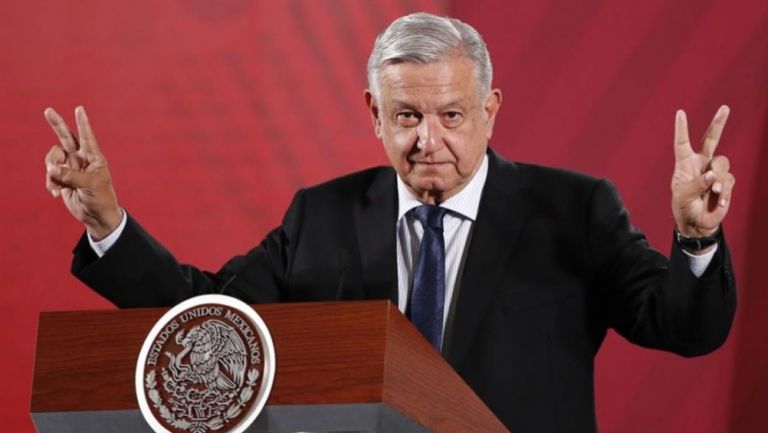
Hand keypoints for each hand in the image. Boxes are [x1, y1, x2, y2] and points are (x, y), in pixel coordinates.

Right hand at [44, 106, 121, 239]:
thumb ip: (71, 175)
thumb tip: (53, 169)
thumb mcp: (90, 185)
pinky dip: (50, 182)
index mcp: (94, 158)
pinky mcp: (62, 177)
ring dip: (51, 171)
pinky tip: (57, 193)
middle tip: (48, 110)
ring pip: (53, 159)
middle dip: (57, 124)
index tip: (79, 109)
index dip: (83, 123)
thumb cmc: (100, 198)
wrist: (95, 215)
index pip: (87, 137)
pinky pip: (50, 174)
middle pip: (66, 138)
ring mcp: (70, 168)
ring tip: (57, 185)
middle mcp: (81, 159)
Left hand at [671, 105, 734, 237]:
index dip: (681, 128)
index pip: (682, 143)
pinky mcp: (726, 182)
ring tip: (713, 193)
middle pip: (711, 139)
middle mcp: (701, 164)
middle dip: (718, 123)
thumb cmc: (684, 208)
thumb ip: (696, 184)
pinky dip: (724, 192)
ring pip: (723, 163)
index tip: (680, 113)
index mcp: (685, 164)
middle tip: (724, 108)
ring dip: (718, 179)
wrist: (697, 224)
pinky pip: (729, 180)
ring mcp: (714, 172)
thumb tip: (712, 175)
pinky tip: (718, 202)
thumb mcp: (683, 196)